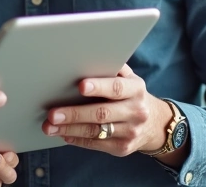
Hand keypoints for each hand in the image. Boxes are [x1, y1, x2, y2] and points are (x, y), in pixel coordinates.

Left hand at [41, 65, 171, 156]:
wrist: (155, 124)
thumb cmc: (131, 95)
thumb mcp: (129, 79)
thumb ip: (111, 68)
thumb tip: (83, 56)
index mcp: (136, 89)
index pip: (117, 88)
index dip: (99, 87)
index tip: (80, 86)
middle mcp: (136, 111)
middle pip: (102, 113)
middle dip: (75, 113)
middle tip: (52, 114)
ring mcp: (130, 132)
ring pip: (96, 131)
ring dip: (70, 129)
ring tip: (50, 127)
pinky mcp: (122, 148)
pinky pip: (96, 144)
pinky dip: (77, 139)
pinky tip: (63, 134)